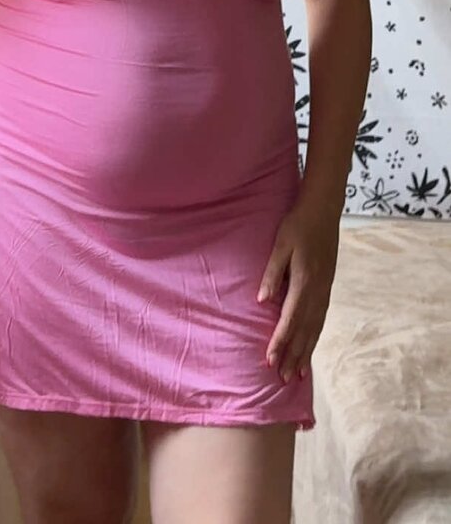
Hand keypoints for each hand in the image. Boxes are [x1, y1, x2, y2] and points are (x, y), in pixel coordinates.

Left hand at [257, 197, 339, 382]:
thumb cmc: (298, 225)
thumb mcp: (280, 244)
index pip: (290, 318)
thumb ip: (272, 273)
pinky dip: (315, 336)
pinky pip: (321, 318)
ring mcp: (325, 290)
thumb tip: (262, 301)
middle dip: (292, 355)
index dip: (280, 341)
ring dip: (305, 351)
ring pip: (315, 327)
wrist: (324, 211)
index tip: (269, 360)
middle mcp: (317, 290)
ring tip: (296, 373)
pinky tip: (310, 347)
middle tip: (281, 378)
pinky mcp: (327, 287)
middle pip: (304, 330)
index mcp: (303, 280)